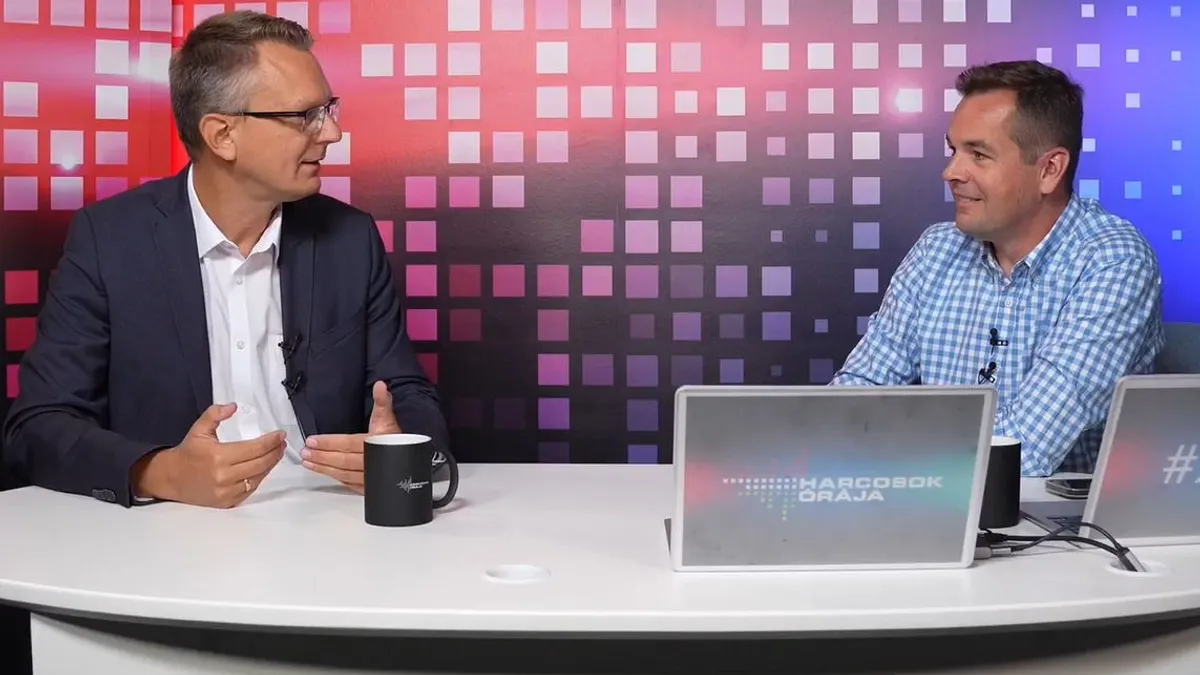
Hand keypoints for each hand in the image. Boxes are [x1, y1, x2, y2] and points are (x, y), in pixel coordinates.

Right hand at [133, 403, 286, 507]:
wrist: (170, 478)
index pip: (255, 448)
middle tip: (282, 444)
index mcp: (219, 456)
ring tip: (276, 454)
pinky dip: (259, 478)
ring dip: (270, 466)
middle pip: (260, 464)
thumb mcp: (199, 429)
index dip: (271, 441)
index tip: (281, 435)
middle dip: (275, 452)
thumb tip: (233, 406)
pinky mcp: (226, 502)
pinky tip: (263, 468)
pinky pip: (249, 490)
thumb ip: (215, 414)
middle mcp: (224, 476)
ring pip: (257, 478)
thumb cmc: (188, 452)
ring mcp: (226, 491)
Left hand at [301, 381, 399, 493]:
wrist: (414, 461)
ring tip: (309, 463)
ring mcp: (371, 477)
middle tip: (305, 453)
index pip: (347, 443)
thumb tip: (380, 385)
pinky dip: (339, 480)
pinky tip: (328, 475)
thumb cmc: (400, 438)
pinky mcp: (372, 487)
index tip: (312, 441)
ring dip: (325, 469)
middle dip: (321, 456)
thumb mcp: (390, 418)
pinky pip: (352, 485)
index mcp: (374, 444)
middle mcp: (371, 462)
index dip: (328, 442)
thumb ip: (383, 402)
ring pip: (344, 474)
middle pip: (342, 460)